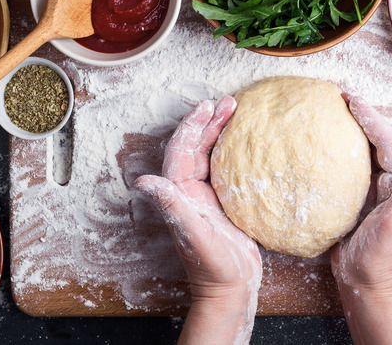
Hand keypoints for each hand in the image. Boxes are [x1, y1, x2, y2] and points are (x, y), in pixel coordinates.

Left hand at [134, 96, 261, 344]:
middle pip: (197, 147)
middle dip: (210, 123)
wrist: (230, 289)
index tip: (207, 106)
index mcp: (180, 194)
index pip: (182, 150)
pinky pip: (226, 170)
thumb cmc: (211, 267)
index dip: (193, 126)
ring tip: (238, 113)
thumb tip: (142, 182)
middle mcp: (190, 192)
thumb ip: (171, 207)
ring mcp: (206, 198)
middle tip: (229, 102)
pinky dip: (234, 153)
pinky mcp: (223, 205)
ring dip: (221, 134)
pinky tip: (249, 145)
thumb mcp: (192, 235)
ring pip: (211, 156)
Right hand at [331, 95, 391, 344]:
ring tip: (332, 111)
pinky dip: (338, 152)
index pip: (387, 143)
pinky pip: (349, 168)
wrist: (363, 283)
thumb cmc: (379, 260)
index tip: (353, 100)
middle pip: (377, 141)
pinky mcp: (358, 198)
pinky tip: (321, 144)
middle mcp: (391, 183)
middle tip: (339, 96)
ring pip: (364, 151)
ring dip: (351, 130)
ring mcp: (374, 189)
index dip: (371, 119)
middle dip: (361, 117)